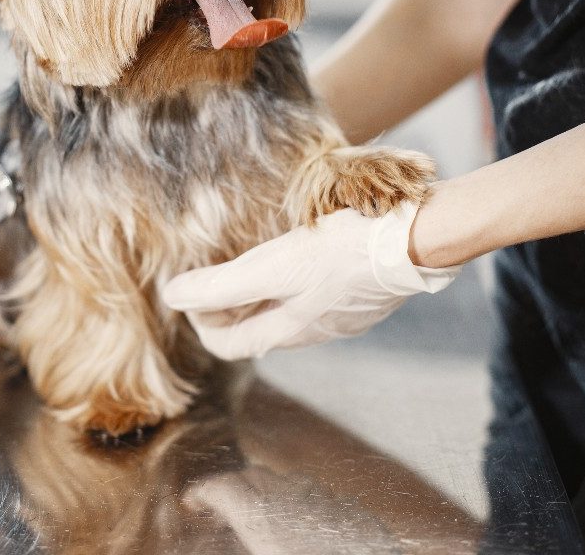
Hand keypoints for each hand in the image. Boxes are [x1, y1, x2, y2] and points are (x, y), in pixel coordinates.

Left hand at [160, 202, 460, 358]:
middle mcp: (313, 330)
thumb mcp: (273, 267)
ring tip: (248, 261)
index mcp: (288, 330)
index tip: (189, 292)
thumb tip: (171, 296)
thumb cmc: (342, 253)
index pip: (228, 346)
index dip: (201, 322)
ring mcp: (340, 314)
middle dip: (227, 307)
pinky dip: (290, 283)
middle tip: (211, 274)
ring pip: (285, 312)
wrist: (413, 239)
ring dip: (259, 294)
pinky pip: (312, 295)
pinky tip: (295, 254)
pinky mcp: (359, 292)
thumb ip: (220, 286)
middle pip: (256, 329)